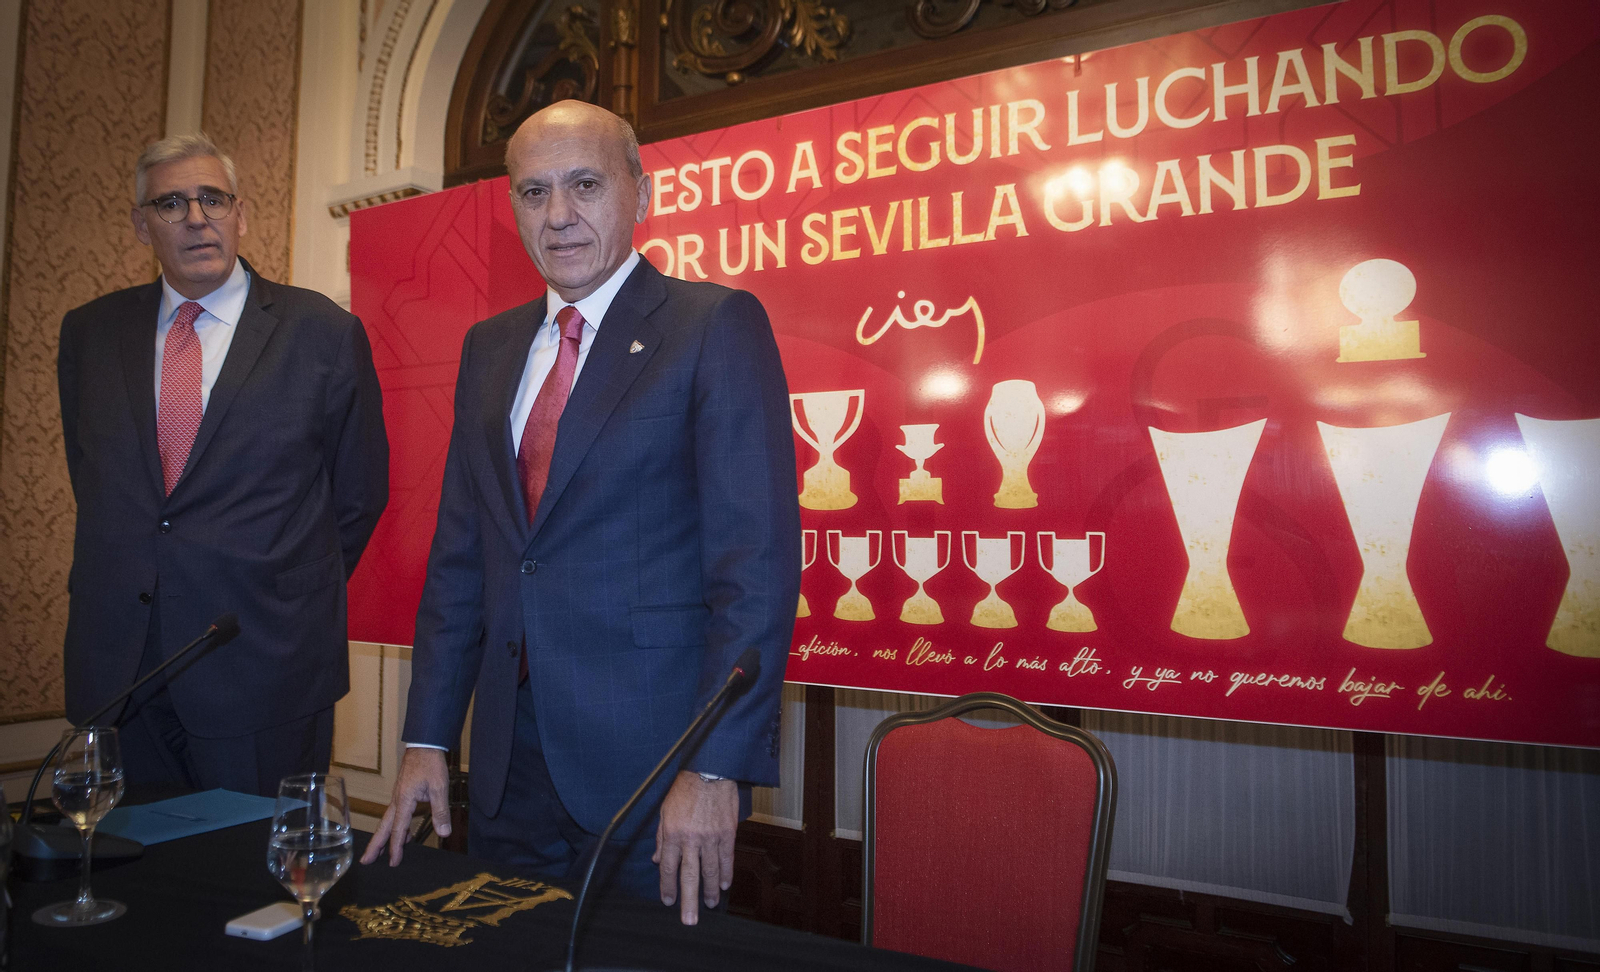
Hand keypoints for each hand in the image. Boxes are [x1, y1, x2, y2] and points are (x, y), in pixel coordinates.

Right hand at [359, 746, 450, 866]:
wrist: (425, 744)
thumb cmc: (431, 763)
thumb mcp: (439, 787)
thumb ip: (440, 810)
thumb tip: (443, 833)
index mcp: (404, 800)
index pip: (399, 829)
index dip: (396, 847)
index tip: (393, 862)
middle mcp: (397, 800)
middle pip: (384, 827)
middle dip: (376, 845)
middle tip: (366, 861)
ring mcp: (398, 796)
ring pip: (388, 821)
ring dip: (384, 837)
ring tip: (380, 853)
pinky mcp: (403, 793)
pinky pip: (396, 814)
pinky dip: (397, 827)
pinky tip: (405, 834)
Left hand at [653, 771, 737, 924]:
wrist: (709, 771)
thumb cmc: (684, 790)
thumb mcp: (665, 811)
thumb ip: (662, 837)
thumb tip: (659, 860)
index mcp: (673, 834)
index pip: (669, 868)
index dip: (668, 887)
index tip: (668, 901)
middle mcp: (691, 839)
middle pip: (689, 876)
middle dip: (688, 900)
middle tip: (690, 920)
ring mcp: (711, 837)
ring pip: (710, 870)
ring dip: (710, 890)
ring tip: (711, 904)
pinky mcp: (727, 832)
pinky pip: (727, 857)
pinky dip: (726, 872)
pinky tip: (725, 884)